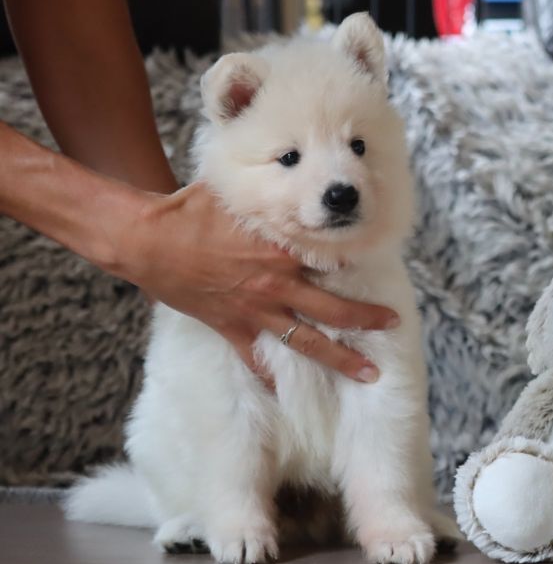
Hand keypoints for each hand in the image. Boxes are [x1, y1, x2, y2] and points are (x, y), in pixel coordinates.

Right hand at [112, 183, 396, 382]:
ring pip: (309, 342)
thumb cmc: (191, 211)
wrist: (147, 240)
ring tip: (368, 372)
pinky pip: (257, 360)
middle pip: (334, 310)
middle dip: (368, 320)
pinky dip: (272, 377)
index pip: (334, 262)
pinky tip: (288, 393)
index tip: (381, 269)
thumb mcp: (238, 194)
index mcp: (284, 250)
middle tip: (393, 324)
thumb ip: (269, 193)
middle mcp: (277, 284)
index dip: (360, 266)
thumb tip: (290, 170)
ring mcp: (256, 310)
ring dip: (341, 359)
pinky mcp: (233, 327)